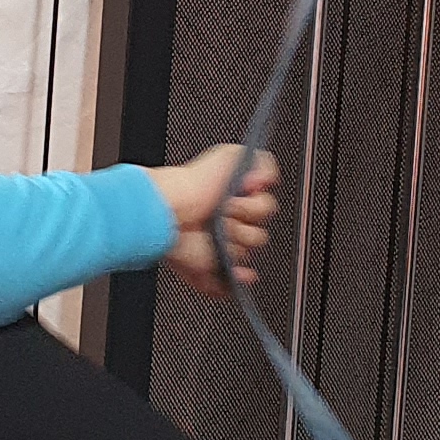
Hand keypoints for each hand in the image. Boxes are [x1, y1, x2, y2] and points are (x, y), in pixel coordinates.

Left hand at [149, 144, 277, 300]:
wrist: (169, 209)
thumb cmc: (193, 184)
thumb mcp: (230, 156)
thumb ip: (260, 163)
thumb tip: (270, 179)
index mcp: (233, 202)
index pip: (262, 210)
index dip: (255, 205)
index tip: (244, 193)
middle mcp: (227, 225)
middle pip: (258, 235)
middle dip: (244, 221)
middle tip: (226, 209)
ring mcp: (219, 248)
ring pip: (246, 252)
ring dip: (234, 240)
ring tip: (216, 229)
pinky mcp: (210, 268)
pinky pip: (230, 284)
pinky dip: (235, 280)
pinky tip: (237, 272)